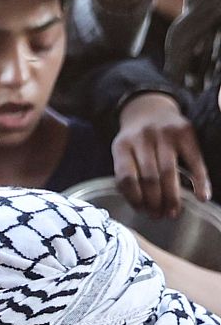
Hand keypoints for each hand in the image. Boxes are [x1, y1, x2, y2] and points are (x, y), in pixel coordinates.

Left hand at [114, 92, 211, 219]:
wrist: (150, 108)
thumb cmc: (136, 139)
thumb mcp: (123, 151)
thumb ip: (127, 173)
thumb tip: (141, 206)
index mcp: (122, 146)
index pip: (126, 178)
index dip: (134, 199)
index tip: (142, 212)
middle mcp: (143, 138)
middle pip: (148, 178)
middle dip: (154, 201)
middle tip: (159, 216)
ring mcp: (164, 133)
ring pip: (168, 172)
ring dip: (171, 196)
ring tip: (173, 212)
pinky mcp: (185, 131)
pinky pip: (193, 160)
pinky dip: (199, 180)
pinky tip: (202, 196)